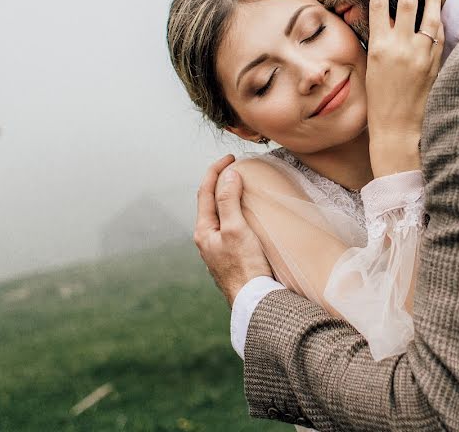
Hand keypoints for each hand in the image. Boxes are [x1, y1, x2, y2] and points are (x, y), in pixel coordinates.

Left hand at [194, 155, 272, 306]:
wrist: (254, 301)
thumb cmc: (245, 266)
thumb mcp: (236, 229)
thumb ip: (229, 201)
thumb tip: (228, 175)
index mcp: (204, 231)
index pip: (206, 192)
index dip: (216, 171)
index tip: (230, 157)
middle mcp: (207, 240)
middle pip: (211, 203)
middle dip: (220, 183)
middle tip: (235, 168)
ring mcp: (218, 250)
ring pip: (220, 217)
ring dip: (228, 199)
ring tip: (242, 188)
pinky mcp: (231, 258)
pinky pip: (231, 229)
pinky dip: (236, 215)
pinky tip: (248, 218)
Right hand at [366, 0, 444, 177]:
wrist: (398, 128)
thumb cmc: (381, 101)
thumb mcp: (372, 69)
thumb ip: (381, 44)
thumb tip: (387, 23)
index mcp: (378, 48)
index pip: (378, 7)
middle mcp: (398, 47)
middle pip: (405, 4)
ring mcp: (419, 55)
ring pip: (427, 17)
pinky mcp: (434, 64)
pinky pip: (439, 36)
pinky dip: (439, 21)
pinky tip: (440, 12)